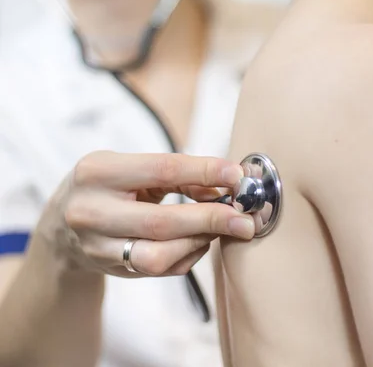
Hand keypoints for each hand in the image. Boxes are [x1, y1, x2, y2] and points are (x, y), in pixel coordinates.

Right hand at [43, 152, 254, 277]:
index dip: (204, 172)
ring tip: (220, 229)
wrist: (61, 223)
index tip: (236, 176)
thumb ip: (176, 174)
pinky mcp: (108, 269)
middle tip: (244, 219)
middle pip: (161, 221)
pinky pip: (157, 270)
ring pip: (158, 256)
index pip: (162, 169)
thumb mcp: (132, 167)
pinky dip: (187, 256)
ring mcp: (96, 246)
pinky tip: (199, 242)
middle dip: (211, 219)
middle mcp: (90, 210)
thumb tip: (224, 185)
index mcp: (98, 171)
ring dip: (199, 243)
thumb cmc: (107, 185)